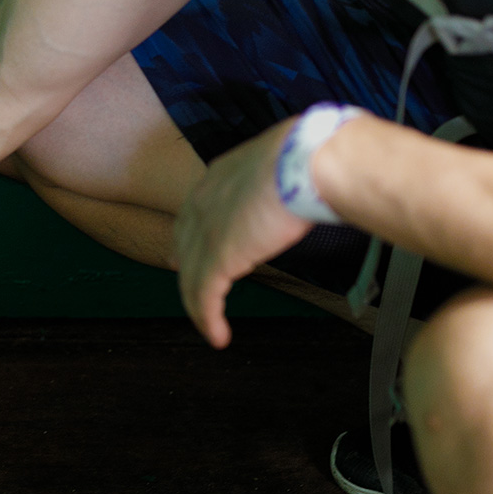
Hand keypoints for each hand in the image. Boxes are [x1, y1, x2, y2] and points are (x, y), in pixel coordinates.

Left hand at [173, 118, 316, 348]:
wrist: (303, 162)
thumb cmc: (308, 157)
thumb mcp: (283, 163)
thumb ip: (279, 180)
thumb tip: (304, 182)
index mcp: (218, 178)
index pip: (194, 213)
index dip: (190, 236)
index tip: (184, 253)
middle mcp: (202, 203)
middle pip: (185, 245)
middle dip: (186, 270)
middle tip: (189, 291)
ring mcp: (206, 231)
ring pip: (191, 276)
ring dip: (200, 306)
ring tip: (211, 327)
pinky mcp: (217, 257)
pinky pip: (204, 296)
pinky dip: (209, 319)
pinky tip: (218, 336)